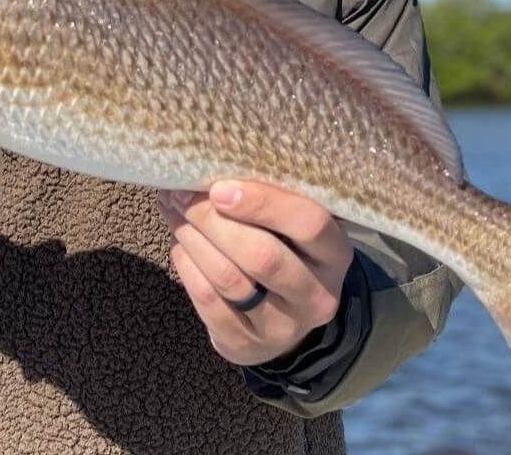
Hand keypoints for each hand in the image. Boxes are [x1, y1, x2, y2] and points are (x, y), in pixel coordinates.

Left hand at [158, 181, 353, 365]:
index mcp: (335, 253)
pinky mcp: (247, 345)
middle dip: (214, 221)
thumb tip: (212, 164)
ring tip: (175, 211)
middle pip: (263, 256)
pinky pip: (211, 304)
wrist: (283, 320)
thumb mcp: (294, 227)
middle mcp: (317, 295)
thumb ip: (270, 198)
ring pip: (231, 279)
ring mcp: (283, 326)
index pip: (309, 223)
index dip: (263, 203)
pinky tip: (180, 245)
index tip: (220, 187)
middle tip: (183, 194)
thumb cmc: (285, 251)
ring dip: (195, 240)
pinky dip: (189, 269)